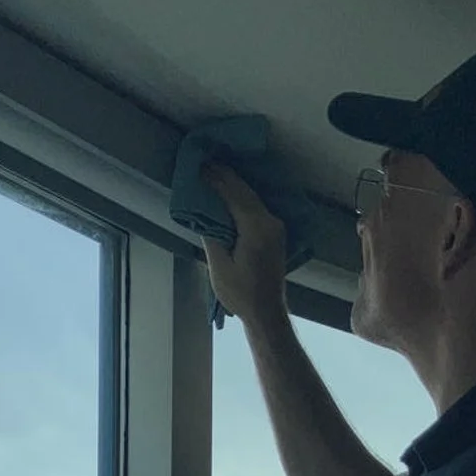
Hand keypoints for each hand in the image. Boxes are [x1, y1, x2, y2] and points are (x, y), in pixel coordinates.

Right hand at [200, 162, 287, 328]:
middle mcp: (270, 222)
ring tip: (214, 173)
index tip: (200, 166)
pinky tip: (229, 193)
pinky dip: (241, 198)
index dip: (216, 179)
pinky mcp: (275, 232)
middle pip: (245, 192)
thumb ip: (212, 237)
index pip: (234, 195)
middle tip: (205, 163)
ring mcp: (275, 226)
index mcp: (256, 230)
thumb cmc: (241, 295)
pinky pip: (256, 207)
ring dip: (233, 185)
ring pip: (252, 197)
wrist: (266, 312)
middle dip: (225, 177)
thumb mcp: (219, 267)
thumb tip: (204, 213)